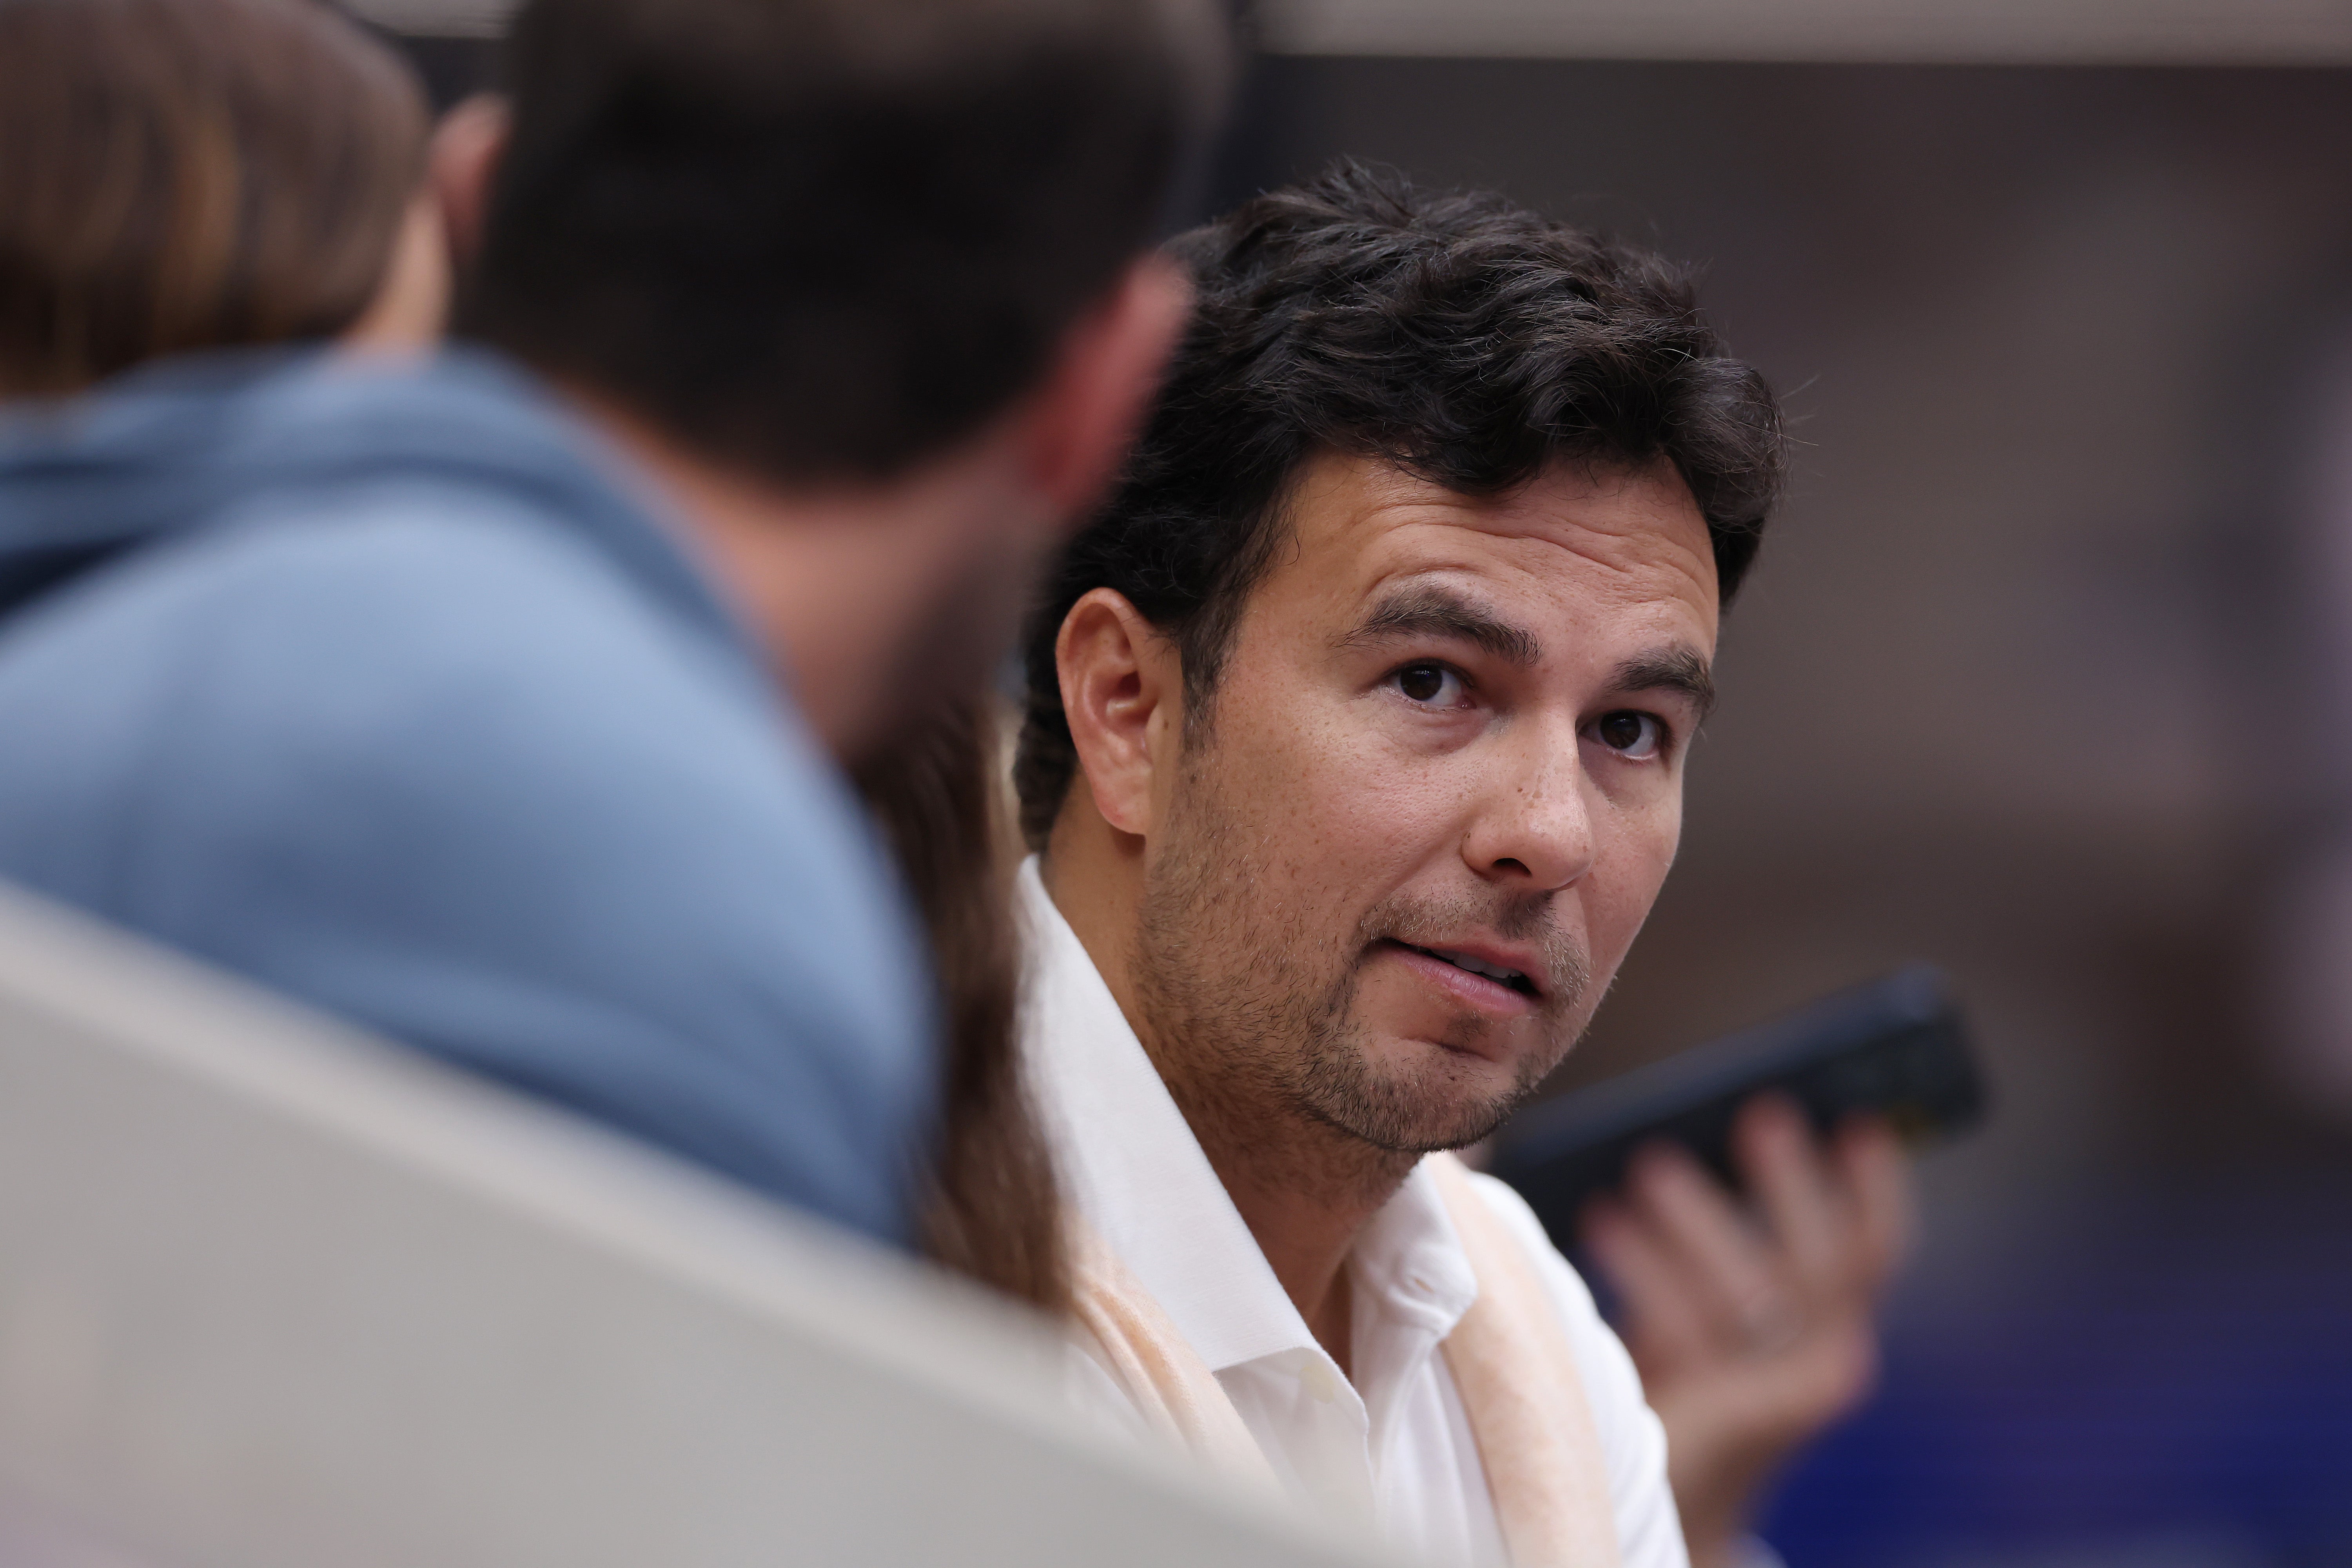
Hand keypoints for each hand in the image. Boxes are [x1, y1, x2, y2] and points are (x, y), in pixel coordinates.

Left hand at [1580, 1095, 1912, 1567]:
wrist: (1663, 1491)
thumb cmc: (1679, 1377)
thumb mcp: (1707, 1300)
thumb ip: (1715, 1243)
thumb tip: (1677, 1143)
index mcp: (1835, 1329)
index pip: (1875, 1250)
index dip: (1877, 1187)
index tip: (1859, 1121)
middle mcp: (1832, 1362)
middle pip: (1830, 1263)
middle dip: (1795, 1184)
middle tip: (1761, 1115)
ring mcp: (1791, 1397)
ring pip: (1753, 1289)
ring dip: (1698, 1218)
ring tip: (1647, 1167)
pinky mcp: (1737, 1418)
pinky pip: (1692, 1326)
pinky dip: (1646, 1265)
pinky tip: (1603, 1222)